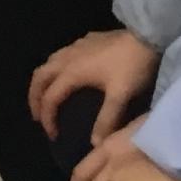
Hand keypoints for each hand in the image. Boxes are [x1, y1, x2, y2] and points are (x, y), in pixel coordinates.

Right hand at [31, 28, 157, 142]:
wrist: (146, 36)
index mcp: (72, 73)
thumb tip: (95, 144)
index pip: (50, 97)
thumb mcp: (120, 95)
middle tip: (38, 116)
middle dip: (34, 97)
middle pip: (39, 76)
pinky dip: (56, 68)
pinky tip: (69, 73)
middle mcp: (67, 58)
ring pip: (48, 62)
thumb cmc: (131, 66)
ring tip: (47, 95)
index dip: (47, 117)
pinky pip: (61, 54)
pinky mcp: (85, 40)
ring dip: (43, 81)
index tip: (52, 135)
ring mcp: (75, 46)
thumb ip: (106, 120)